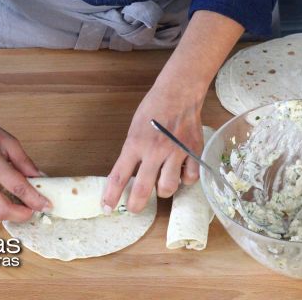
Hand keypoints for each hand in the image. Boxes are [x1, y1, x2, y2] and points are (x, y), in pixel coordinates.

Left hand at [102, 83, 204, 212]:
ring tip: (162, 182)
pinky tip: (182, 172)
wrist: (179, 92)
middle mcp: (154, 150)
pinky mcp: (194, 151)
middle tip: (135, 208)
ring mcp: (176, 152)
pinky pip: (190, 178)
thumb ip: (133, 151)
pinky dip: (185, 179)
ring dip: (163, 190)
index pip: (119, 176)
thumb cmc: (154, 107)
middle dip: (136, 205)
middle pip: (143, 189)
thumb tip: (131, 174)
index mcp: (135, 143)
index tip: (106, 208)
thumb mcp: (135, 128)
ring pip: (168, 187)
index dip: (111, 196)